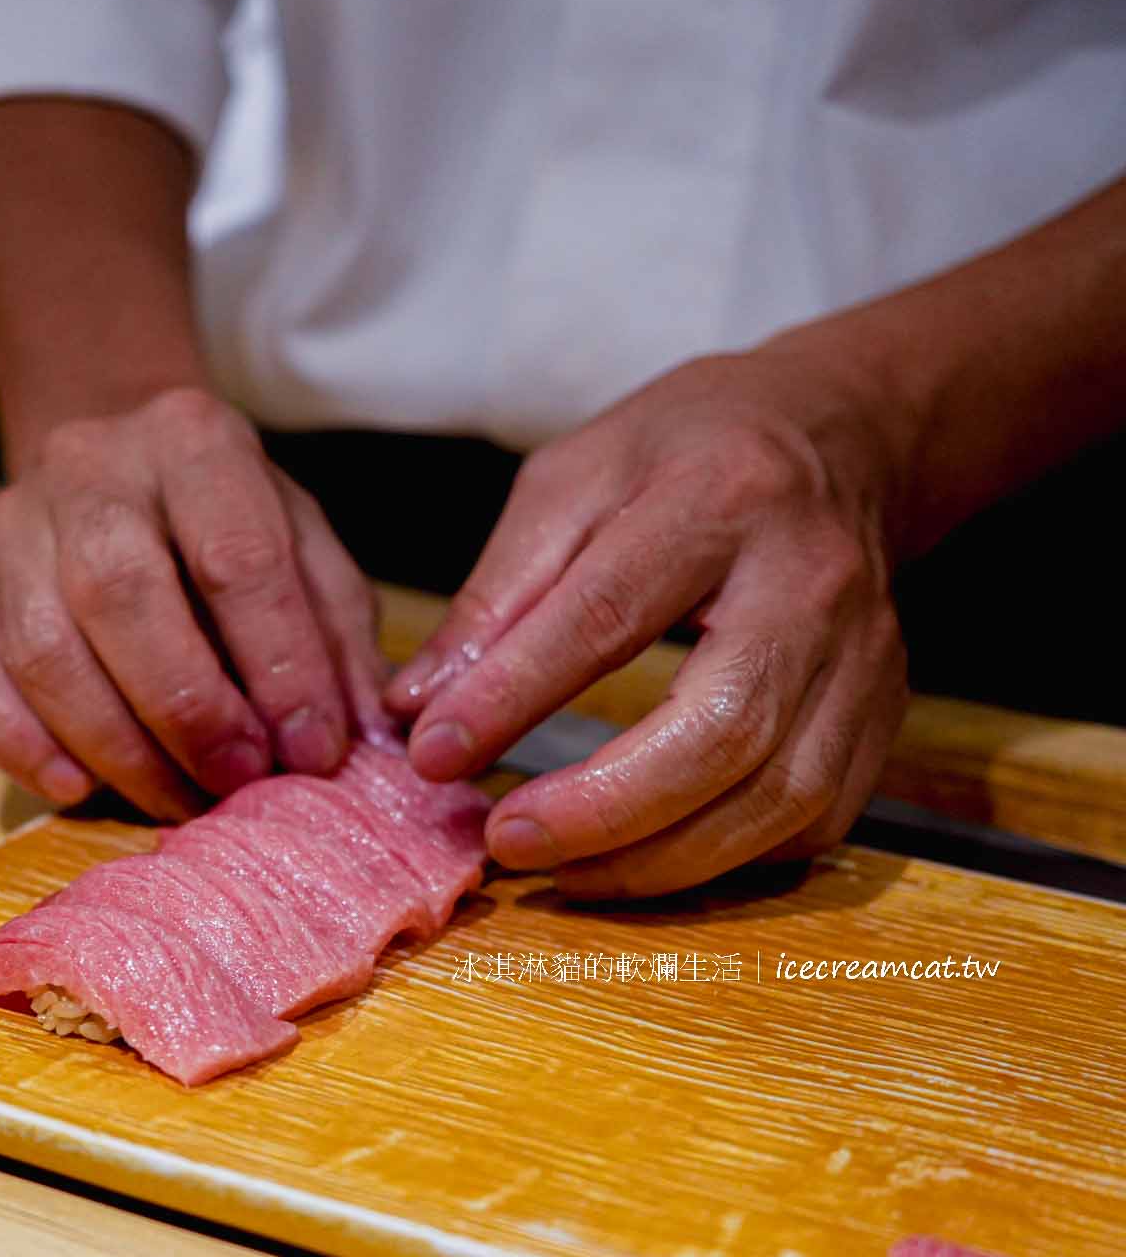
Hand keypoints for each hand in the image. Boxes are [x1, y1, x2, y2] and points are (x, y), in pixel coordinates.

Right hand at [0, 387, 392, 818]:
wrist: (113, 469)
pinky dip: (17, 743)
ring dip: (116, 745)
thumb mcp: (302, 546)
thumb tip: (358, 740)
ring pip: (41, 645)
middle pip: (120, 592)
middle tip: (238, 782)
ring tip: (179, 798)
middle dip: (187, 708)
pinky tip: (79, 785)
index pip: (235, 555)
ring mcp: (8, 527)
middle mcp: (87, 468)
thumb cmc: (224, 524)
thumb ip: (334, 635)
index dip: (279, 665)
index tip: (313, 751)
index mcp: (191, 439)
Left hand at [386, 349, 911, 895]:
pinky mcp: (884, 715)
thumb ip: (497, 594)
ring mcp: (864, 658)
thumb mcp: (573, 480)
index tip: (434, 754)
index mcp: (719, 500)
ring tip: (557, 869)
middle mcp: (811, 584)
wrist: (840, 434)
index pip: (608, 615)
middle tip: (505, 842)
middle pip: (722, 729)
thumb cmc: (688, 453)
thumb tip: (418, 707)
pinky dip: (722, 860)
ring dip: (658, 858)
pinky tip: (642, 858)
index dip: (513, 696)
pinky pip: (812, 821)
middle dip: (603, 809)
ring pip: (779, 796)